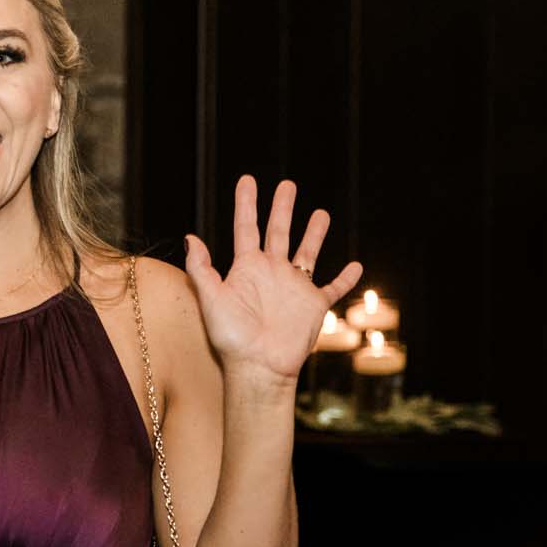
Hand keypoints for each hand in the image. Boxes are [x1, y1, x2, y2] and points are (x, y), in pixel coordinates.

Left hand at [183, 176, 363, 381]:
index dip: (247, 204)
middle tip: (288, 185)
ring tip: (321, 213)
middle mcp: (271, 273)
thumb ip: (201, 269)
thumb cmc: (231, 338)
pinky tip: (357, 266)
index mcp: (247, 269)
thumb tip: (190, 237)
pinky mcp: (314, 305)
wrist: (258, 367)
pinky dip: (346, 278)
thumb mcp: (211, 299)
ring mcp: (294, 287)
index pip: (247, 228)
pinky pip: (333, 288)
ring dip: (314, 234)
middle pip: (278, 232)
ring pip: (307, 253)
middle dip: (282, 208)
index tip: (248, 179)